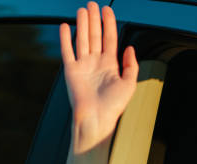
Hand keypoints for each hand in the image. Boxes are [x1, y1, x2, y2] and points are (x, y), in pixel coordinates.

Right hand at [60, 2, 138, 152]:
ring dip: (82, 24)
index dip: (109, 24)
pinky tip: (65, 26)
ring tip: (82, 10)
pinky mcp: (71, 71)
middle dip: (94, 20)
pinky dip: (65, 39)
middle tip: (92, 4)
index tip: (108, 10)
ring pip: (82, 39)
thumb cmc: (114, 106)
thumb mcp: (129, 84)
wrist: (97, 119)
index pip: (109, 39)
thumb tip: (130, 47)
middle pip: (95, 36)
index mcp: (110, 65)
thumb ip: (131, 65)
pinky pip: (67, 51)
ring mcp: (83, 66)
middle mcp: (96, 63)